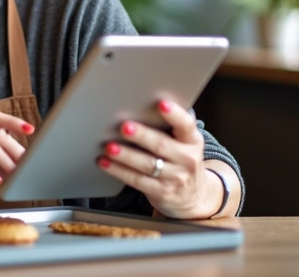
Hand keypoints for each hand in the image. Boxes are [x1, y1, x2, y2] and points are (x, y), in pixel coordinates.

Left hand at [96, 99, 217, 219]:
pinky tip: (105, 162)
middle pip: (161, 145)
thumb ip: (169, 128)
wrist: (193, 195)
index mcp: (192, 141)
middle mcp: (187, 159)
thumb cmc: (180, 160)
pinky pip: (136, 180)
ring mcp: (175, 177)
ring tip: (110, 147)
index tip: (161, 104)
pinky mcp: (161, 192)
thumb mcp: (184, 143)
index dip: (174, 114)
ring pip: (147, 164)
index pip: (186, 125)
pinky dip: (118, 170)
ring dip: (126, 155)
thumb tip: (136, 107)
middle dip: (141, 135)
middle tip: (124, 127)